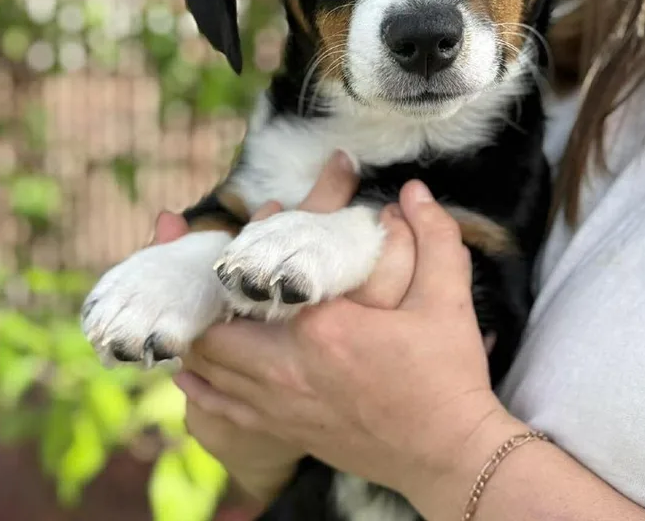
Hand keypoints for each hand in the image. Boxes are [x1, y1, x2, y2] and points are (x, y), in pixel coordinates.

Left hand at [174, 181, 524, 516]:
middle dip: (210, 295)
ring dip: (202, 336)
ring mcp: (281, 405)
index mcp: (322, 328)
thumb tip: (414, 189)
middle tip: (221, 268)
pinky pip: (220, 408)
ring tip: (204, 308)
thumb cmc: (448, 374)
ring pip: (210, 368)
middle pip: (216, 327)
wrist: (451, 455)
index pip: (256, 282)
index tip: (253, 225)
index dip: (244, 250)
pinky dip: (202, 385)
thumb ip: (434, 236)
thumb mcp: (448, 299)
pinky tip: (193, 373)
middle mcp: (288, 368)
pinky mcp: (285, 431)